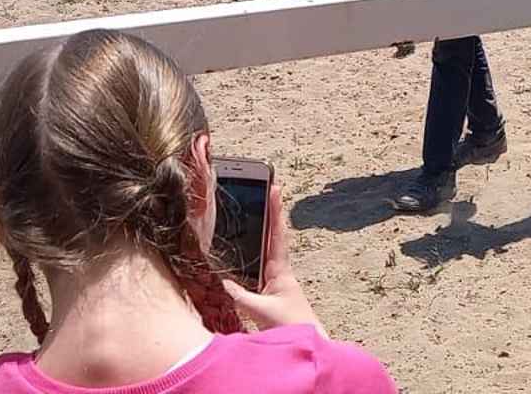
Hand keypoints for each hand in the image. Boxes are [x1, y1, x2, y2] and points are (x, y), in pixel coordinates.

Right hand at [221, 185, 324, 335]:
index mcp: (280, 270)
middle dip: (269, 212)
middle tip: (267, 187)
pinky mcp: (271, 292)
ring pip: (267, 249)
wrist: (308, 343)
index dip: (275, 211)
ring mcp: (276, 280)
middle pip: (272, 235)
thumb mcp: (262, 311)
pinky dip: (255, 252)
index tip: (275, 187)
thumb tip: (222, 282)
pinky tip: (247, 248)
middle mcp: (279, 271)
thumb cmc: (291, 326)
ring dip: (263, 229)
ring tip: (258, 207)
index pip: (276, 234)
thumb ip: (241, 296)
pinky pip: (261, 266)